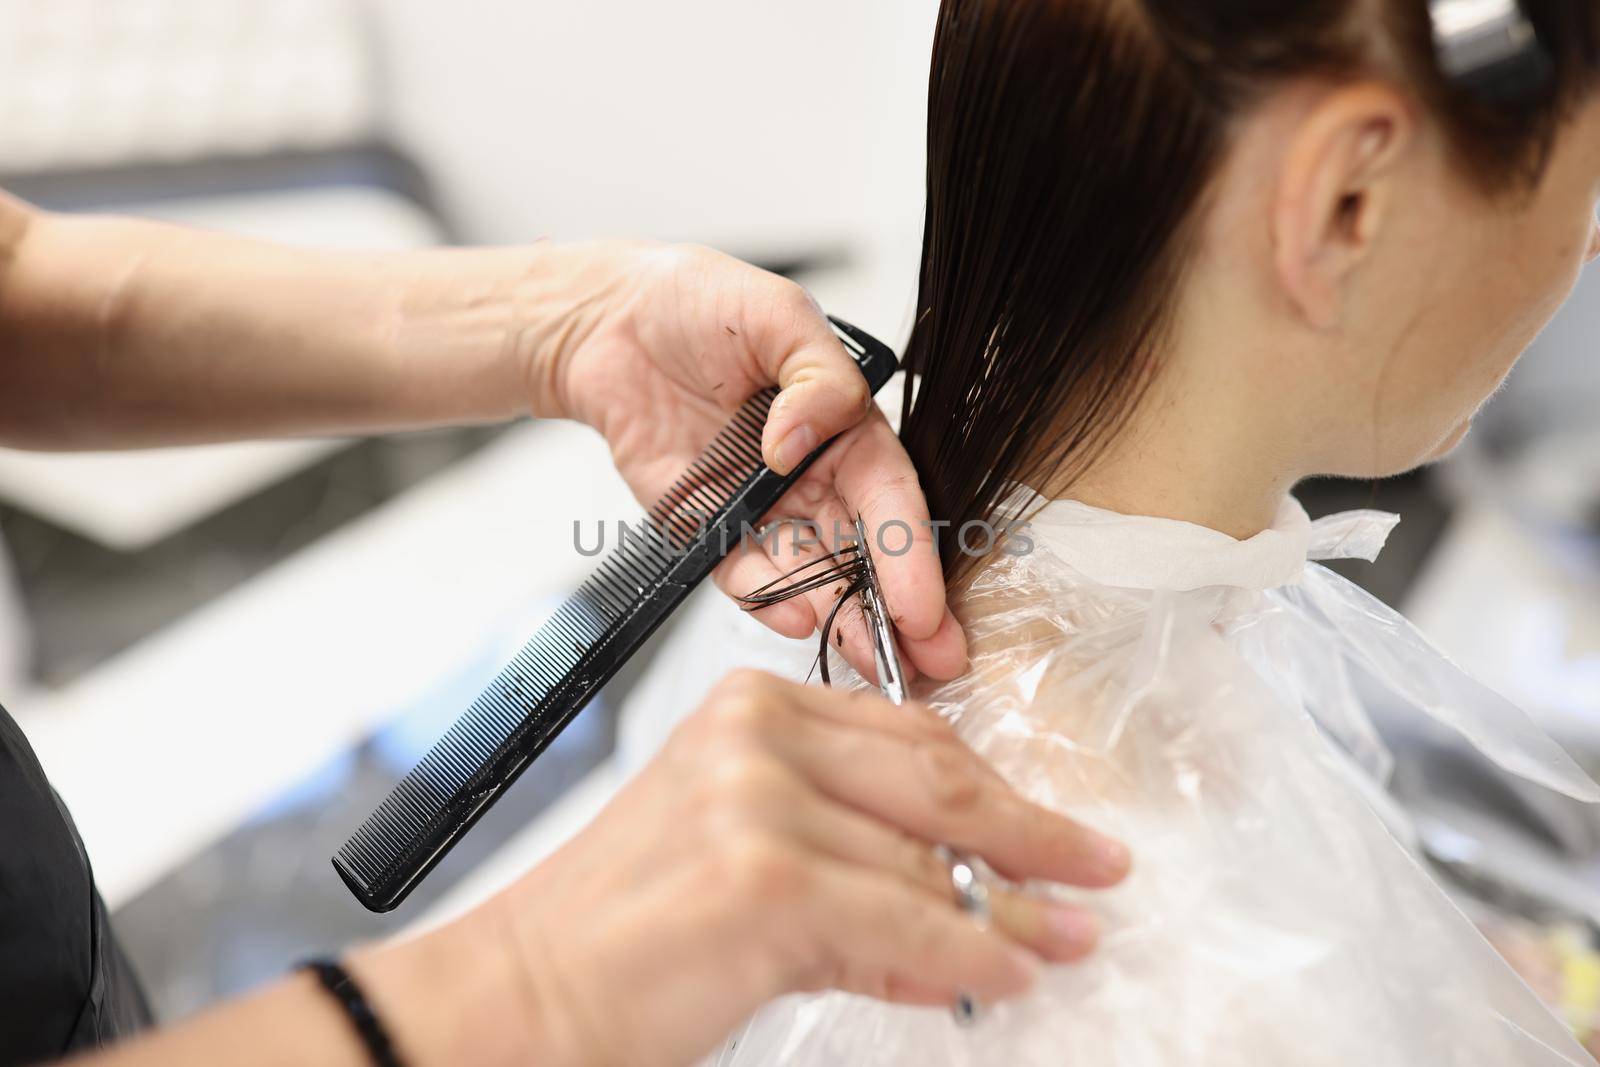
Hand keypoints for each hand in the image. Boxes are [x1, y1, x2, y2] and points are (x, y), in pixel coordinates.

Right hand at [484, 671, 1130, 1066]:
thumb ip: (846, 852)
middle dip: (1028, 834)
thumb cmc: (623, 933)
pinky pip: (909, 927)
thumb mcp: (738, 852)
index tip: (1051, 826)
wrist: (522, 995)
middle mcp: (755, 738)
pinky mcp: (765, 881)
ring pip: (926, 865)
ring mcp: (759, 803)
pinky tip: (1007, 974)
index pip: (909, 737)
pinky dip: (971, 958)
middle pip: (936, 779)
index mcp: (749, 711)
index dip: (994, 789)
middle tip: (1093, 869)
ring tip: (1059, 940)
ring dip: (1009, 914)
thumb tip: (963, 892)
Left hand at [525, 241, 966, 682]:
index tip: (925, 603)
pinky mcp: (708, 528)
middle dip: (899, 612)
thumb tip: (802, 440)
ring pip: (813, 576)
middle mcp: (811, 476)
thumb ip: (815, 375)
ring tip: (871, 662)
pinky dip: (769, 602)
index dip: (912, 553)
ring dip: (844, 621)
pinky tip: (798, 623)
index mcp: (843, 428)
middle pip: (865, 553)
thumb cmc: (699, 303)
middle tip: (932, 662)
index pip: (890, 497)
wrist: (609, 320)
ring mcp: (761, 508)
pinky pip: (742, 574)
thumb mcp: (776, 314)